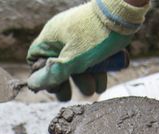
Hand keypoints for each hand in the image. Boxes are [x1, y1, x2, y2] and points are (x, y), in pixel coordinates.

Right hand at [27, 0, 147, 94]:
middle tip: (69, 97)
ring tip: (95, 89)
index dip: (41, 75)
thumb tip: (33, 85)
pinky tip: (103, 82)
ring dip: (85, 79)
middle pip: (57, 65)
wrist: (125, 11)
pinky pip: (90, 57)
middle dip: (67, 83)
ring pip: (76, 63)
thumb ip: (52, 75)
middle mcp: (62, 35)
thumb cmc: (96, 35)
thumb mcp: (72, 60)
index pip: (35, 59)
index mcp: (51, 37)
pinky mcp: (94, 37)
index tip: (53, 86)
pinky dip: (96, 70)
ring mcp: (79, 36)